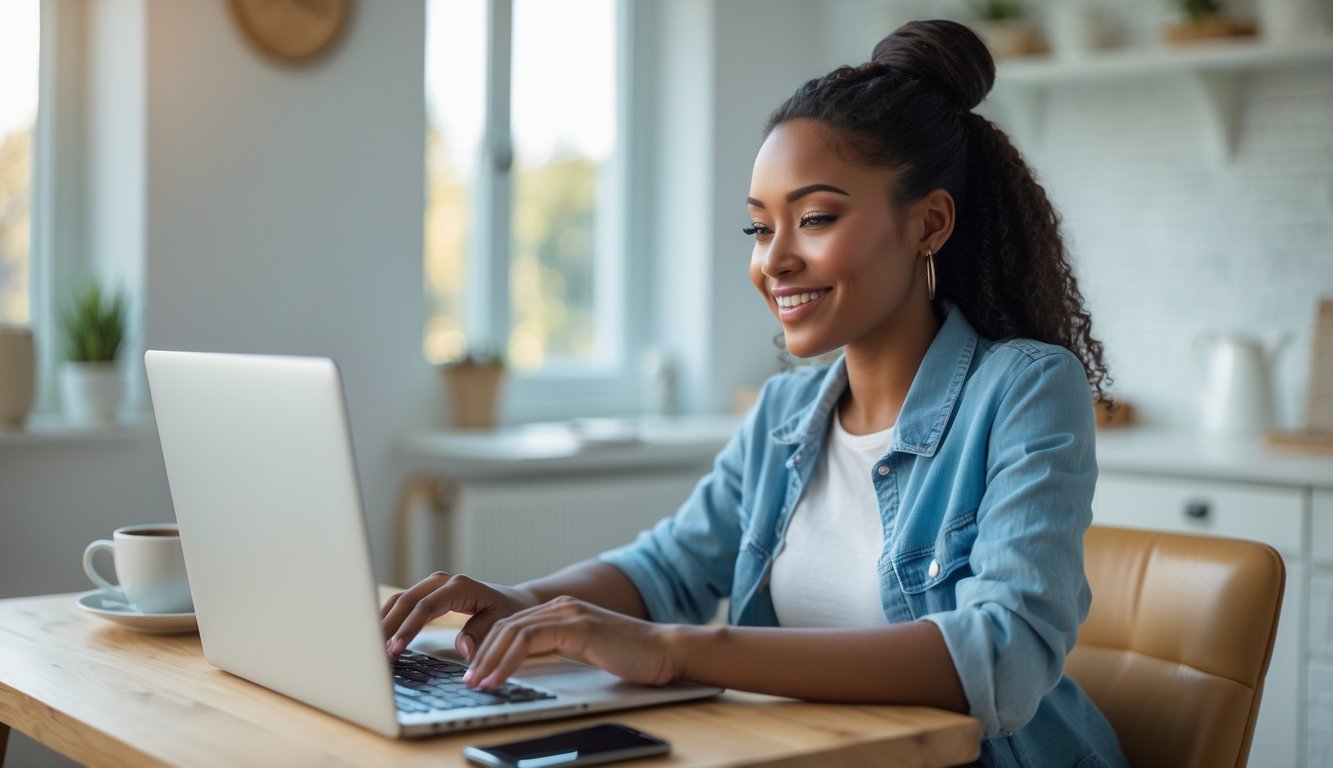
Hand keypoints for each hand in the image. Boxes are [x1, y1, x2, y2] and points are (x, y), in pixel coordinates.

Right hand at [380, 571, 537, 659]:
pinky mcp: (427, 594)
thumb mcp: (502, 622)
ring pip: (400, 599)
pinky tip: (379, 636)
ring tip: (372, 647)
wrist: (513, 600)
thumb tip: (464, 649)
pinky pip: (403, 603)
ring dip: (384, 621)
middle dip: (389, 625)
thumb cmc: (508, 611)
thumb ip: (482, 633)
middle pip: (406, 600)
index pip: (426, 606)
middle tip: (376, 652)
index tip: (396, 648)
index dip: (408, 628)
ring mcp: (433, 586)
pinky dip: (389, 618)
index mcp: (459, 586)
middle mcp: (442, 581)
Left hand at [462, 595, 684, 689]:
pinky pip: (530, 640)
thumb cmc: (631, 657)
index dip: (489, 649)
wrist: (665, 651)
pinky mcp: (577, 626)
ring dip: (490, 659)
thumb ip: (558, 650)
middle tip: (468, 681)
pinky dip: (509, 660)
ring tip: (478, 683)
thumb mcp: (585, 651)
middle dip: (482, 655)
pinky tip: (499, 678)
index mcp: (562, 611)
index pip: (513, 626)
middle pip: (506, 626)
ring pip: (512, 631)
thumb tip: (524, 666)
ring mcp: (569, 613)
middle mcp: (562, 606)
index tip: (477, 674)